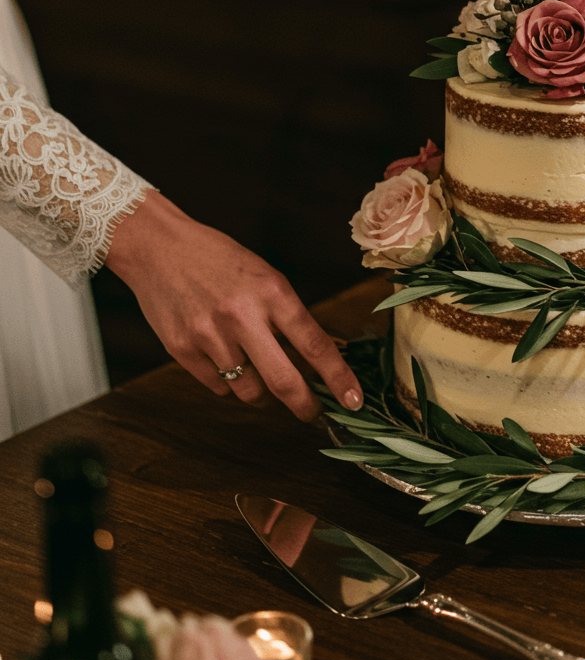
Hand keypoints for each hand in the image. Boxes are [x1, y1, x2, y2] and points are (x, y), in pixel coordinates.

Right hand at [106, 190, 363, 419]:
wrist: (158, 246)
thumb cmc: (217, 259)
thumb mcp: (264, 276)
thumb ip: (287, 315)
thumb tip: (317, 358)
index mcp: (271, 292)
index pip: (315, 344)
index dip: (338, 377)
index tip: (353, 400)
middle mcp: (242, 316)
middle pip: (284, 381)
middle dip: (304, 405)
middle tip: (313, 413)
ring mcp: (209, 335)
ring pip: (248, 390)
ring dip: (259, 390)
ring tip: (254, 367)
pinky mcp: (181, 350)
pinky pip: (217, 386)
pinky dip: (226, 380)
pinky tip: (221, 355)